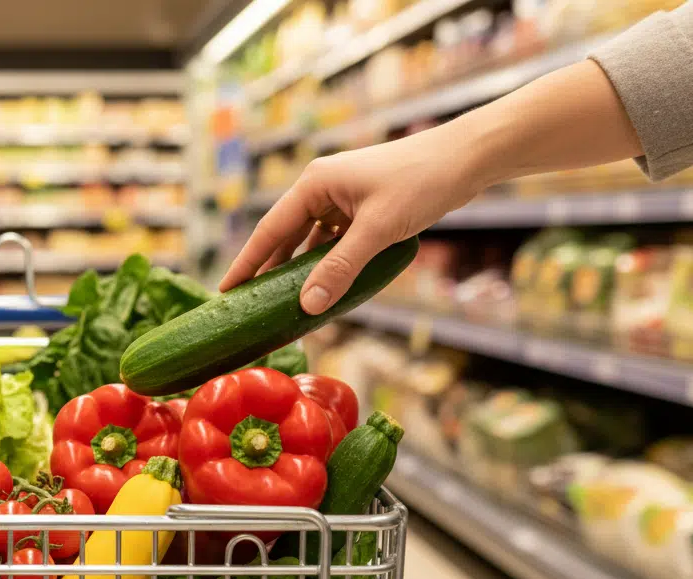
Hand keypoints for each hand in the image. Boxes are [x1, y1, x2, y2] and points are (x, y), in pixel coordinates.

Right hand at [220, 126, 486, 313]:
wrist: (468, 158)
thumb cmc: (422, 182)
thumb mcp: (378, 231)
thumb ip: (340, 269)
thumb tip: (307, 306)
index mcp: (314, 184)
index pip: (269, 230)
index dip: (246, 263)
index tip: (225, 290)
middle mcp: (322, 187)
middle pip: (285, 237)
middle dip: (270, 271)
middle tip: (250, 305)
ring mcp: (343, 197)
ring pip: (311, 241)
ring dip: (301, 270)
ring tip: (284, 303)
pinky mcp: (363, 207)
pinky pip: (334, 240)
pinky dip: (328, 263)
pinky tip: (326, 286)